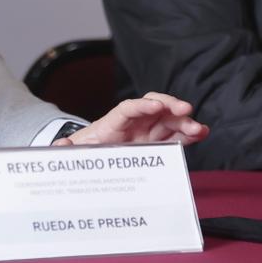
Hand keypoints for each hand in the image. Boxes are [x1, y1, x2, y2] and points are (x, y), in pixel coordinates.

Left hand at [54, 92, 207, 146]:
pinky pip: (175, 135)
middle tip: (186, 111)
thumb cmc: (85, 153)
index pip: (127, 109)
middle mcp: (132, 123)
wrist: (92, 156)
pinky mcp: (157, 142)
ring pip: (168, 120)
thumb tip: (60, 146)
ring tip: (199, 129)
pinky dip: (188, 133)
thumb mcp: (72, 153)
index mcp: (111, 124)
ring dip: (184, 122)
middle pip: (153, 108)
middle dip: (170, 106)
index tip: (154, 106)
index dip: (141, 106)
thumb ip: (65, 150)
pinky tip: (202, 133)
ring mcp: (146, 131)